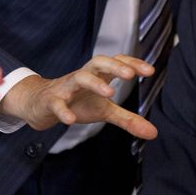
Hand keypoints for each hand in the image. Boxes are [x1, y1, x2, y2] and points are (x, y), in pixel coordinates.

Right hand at [0, 54, 157, 139]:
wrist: (42, 105)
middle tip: (130, 74)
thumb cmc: (79, 102)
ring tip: (110, 93)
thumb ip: (128, 119)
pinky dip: (63, 110)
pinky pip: (57, 102)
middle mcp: (84, 76)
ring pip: (79, 77)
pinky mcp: (51, 100)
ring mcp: (67, 87)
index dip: (133, 63)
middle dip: (115, 66)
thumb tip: (154, 133)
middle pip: (99, 62)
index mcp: (99, 75)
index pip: (117, 61)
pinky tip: (71, 120)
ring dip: (94, 83)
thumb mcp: (105, 111)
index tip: (150, 70)